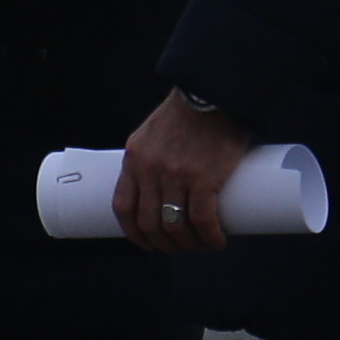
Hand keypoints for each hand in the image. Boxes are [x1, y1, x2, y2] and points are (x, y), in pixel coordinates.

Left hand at [114, 89, 247, 245]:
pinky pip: (202, 219)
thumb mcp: (155, 133)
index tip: (146, 242)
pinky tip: (216, 241)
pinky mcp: (204, 177)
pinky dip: (209, 236)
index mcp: (133, 159)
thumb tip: (167, 185)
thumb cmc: (189, 112)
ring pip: (174, 225)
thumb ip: (155, 157)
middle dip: (163, 243)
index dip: (133, 232)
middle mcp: (149, 170)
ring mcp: (174, 175)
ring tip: (202, 246)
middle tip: (180, 248)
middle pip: (148, 222)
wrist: (213, 91)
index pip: (122, 206)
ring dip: (188, 244)